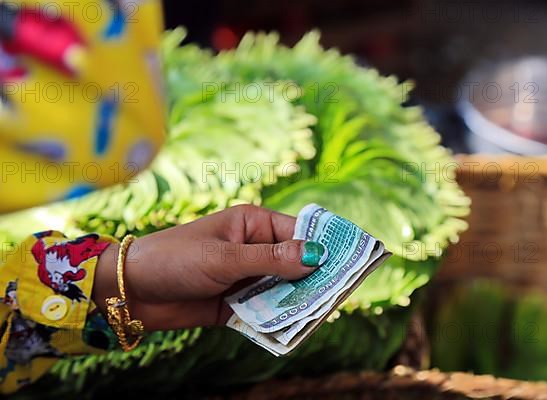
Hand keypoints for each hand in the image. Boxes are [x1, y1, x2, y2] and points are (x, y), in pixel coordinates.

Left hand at [92, 205, 318, 330]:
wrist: (133, 291)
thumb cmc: (176, 259)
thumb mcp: (225, 257)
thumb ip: (271, 259)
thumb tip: (317, 254)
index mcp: (254, 224)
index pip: (299, 232)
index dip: (324, 245)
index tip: (352, 261)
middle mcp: (255, 249)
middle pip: (296, 263)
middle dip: (314, 279)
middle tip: (339, 295)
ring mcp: (247, 277)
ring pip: (284, 290)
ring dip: (297, 302)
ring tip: (319, 314)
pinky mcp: (237, 304)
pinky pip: (266, 311)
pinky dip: (278, 319)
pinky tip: (292, 329)